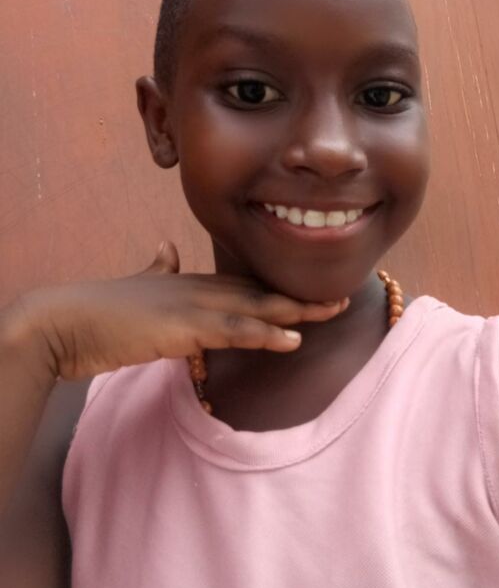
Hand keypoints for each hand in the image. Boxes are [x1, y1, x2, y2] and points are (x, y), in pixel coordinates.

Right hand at [22, 242, 347, 380]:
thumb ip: (158, 268)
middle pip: (262, 291)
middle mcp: (200, 288)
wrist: (66, 321)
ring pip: (258, 306)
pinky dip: (267, 333)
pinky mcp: (184, 326)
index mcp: (192, 282)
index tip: (312, 291)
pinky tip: (293, 339)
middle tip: (342, 295)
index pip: (247, 285)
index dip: (281, 289)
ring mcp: (194, 305)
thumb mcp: (139, 285)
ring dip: (298, 310)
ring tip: (334, 310)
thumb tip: (166, 249)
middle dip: (302, 295)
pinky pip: (235, 330)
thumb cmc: (101, 311)